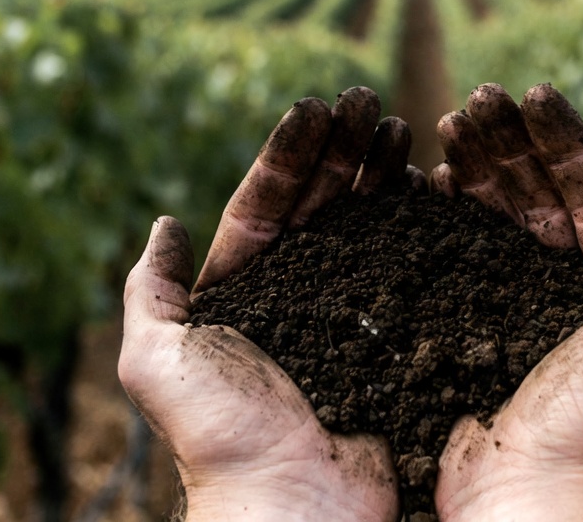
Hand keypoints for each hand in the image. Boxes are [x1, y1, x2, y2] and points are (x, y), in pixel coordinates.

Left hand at [119, 87, 415, 521]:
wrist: (292, 506)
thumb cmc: (220, 435)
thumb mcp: (157, 360)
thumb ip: (149, 293)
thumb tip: (162, 226)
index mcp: (243, 294)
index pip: (265, 206)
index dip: (289, 155)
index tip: (317, 107)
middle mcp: (298, 298)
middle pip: (320, 206)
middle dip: (342, 150)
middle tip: (369, 101)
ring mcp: (349, 316)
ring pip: (366, 228)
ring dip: (381, 175)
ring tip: (402, 128)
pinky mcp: (394, 338)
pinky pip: (408, 270)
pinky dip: (419, 226)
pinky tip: (433, 187)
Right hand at [431, 84, 582, 521]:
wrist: (529, 496)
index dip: (565, 140)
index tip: (534, 92)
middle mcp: (563, 286)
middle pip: (536, 192)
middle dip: (509, 140)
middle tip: (476, 97)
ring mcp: (509, 303)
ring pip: (492, 215)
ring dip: (472, 165)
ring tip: (446, 122)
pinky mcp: (462, 322)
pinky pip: (450, 253)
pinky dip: (437, 213)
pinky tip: (421, 178)